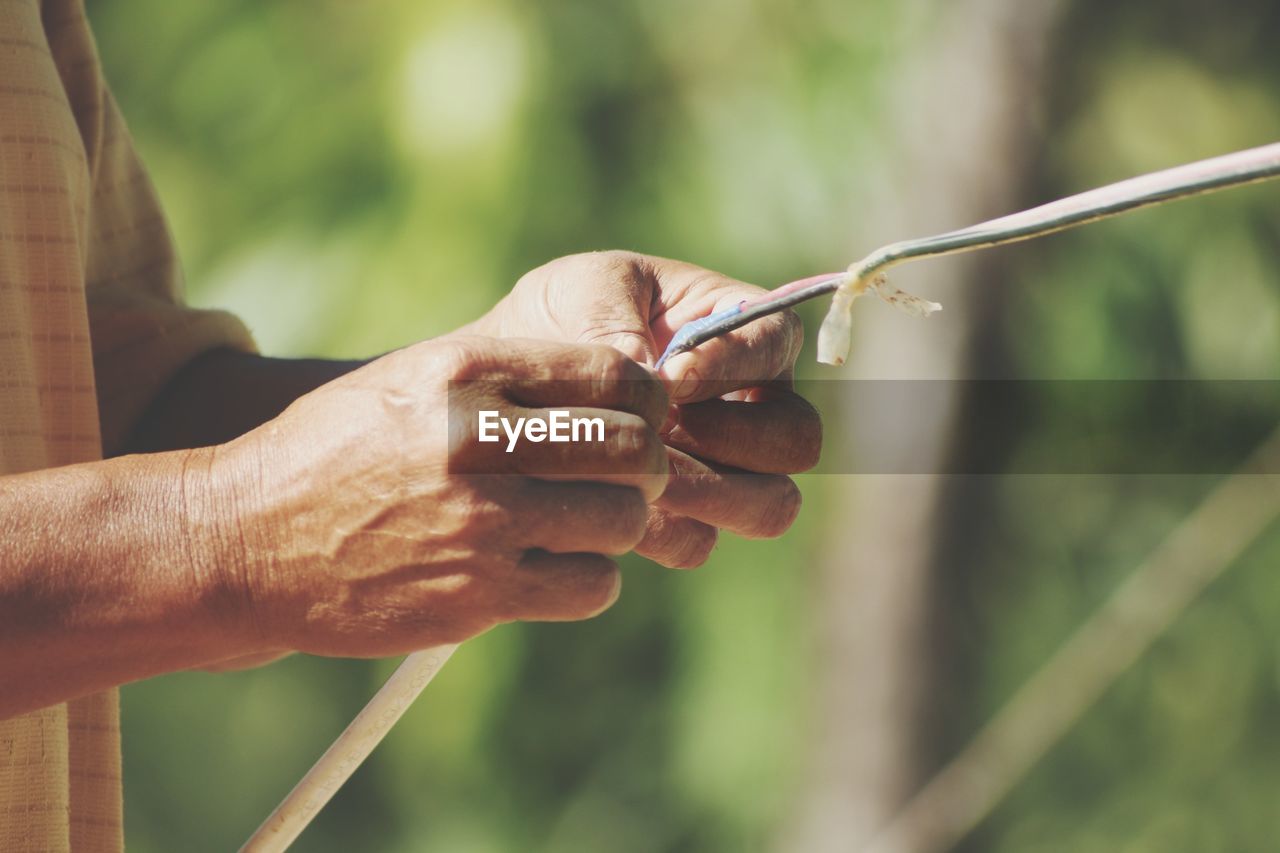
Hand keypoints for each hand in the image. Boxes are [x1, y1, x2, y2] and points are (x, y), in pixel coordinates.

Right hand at [204, 335, 668, 656]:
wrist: (243, 540)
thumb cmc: (336, 451)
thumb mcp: (412, 379)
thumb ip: (509, 378)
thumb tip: (619, 388)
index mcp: (465, 371)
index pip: (614, 375)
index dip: (646, 400)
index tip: (639, 418)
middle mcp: (478, 442)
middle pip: (634, 449)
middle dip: (646, 464)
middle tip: (626, 475)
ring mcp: (480, 524)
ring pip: (623, 521)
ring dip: (616, 524)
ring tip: (580, 522)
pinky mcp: (477, 596)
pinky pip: (591, 586)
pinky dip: (587, 578)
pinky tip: (552, 566)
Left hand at [471, 251, 822, 566]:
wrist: (512, 382)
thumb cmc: (563, 315)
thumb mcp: (582, 287)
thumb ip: (613, 316)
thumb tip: (648, 374)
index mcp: (742, 329)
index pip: (777, 343)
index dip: (733, 364)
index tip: (668, 377)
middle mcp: (753, 405)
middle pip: (798, 439)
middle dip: (735, 440)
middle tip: (662, 433)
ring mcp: (726, 471)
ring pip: (769, 506)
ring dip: (709, 495)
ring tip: (642, 475)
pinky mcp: (682, 520)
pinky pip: (698, 542)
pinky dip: (661, 530)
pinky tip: (613, 502)